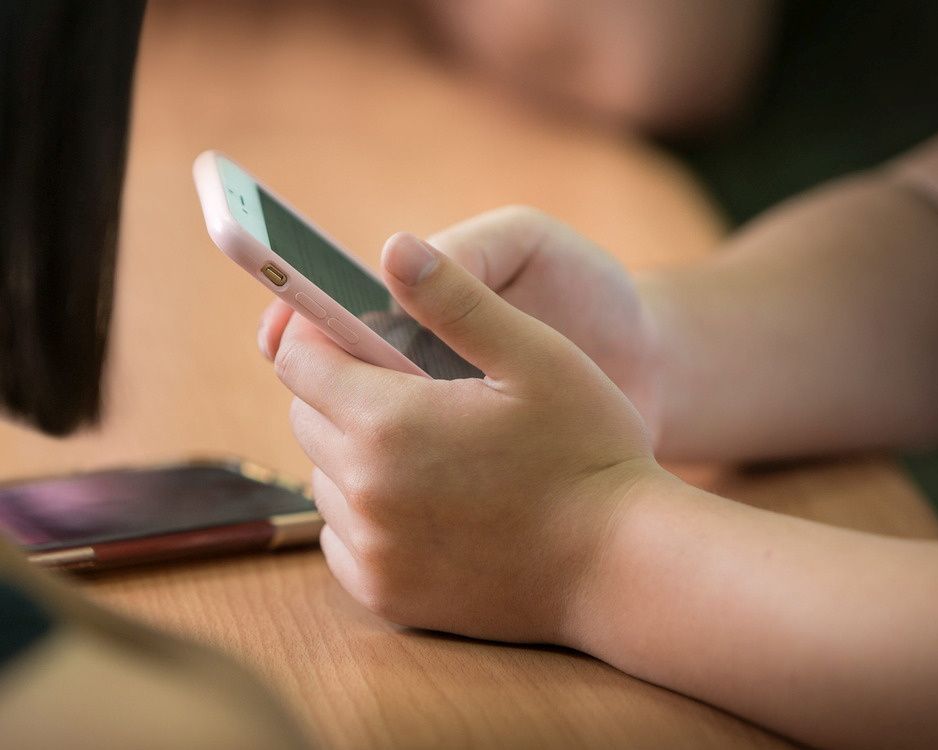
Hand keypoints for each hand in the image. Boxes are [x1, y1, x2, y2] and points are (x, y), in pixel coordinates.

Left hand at [262, 232, 664, 643]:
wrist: (621, 566)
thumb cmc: (588, 451)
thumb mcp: (536, 355)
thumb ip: (457, 299)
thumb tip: (394, 247)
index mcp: (388, 421)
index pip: (299, 359)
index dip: (321, 333)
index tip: (355, 332)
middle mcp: (364, 491)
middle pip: (305, 416)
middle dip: (342, 391)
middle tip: (410, 390)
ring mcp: (372, 551)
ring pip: (325, 477)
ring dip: (355, 453)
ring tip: (428, 450)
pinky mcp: (386, 595)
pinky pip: (341, 536)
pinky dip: (367, 513)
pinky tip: (426, 503)